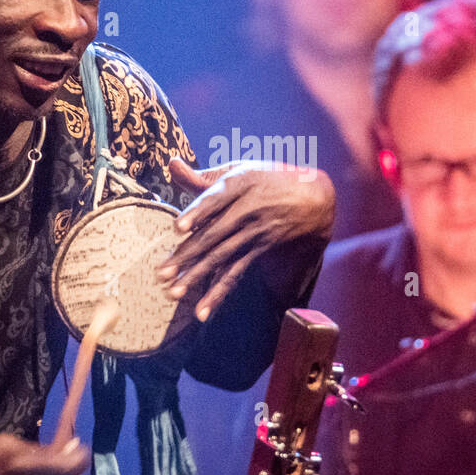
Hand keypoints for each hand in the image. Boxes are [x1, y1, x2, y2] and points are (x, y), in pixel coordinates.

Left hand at [157, 157, 334, 321]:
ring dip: (197, 276)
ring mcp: (255, 232)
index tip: (178, 228)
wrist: (313, 198)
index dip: (198, 212)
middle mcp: (248, 209)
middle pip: (214, 234)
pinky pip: (236, 273)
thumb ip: (202, 176)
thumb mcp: (239, 170)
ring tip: (174, 293)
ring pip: (222, 257)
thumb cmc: (267, 180)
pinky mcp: (260, 250)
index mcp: (240, 183)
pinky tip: (202, 310)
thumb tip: (170, 164)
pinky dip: (218, 293)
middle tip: (162, 273)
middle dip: (187, 255)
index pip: (216, 198)